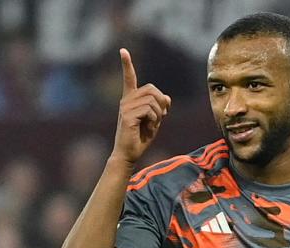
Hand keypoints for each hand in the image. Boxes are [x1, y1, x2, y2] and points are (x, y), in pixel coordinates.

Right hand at [111, 48, 171, 166]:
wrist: (129, 154)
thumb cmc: (140, 138)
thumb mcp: (154, 120)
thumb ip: (160, 108)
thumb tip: (167, 97)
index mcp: (131, 99)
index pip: (129, 78)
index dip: (126, 64)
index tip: (122, 50)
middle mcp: (126, 100)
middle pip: (152, 89)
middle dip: (162, 102)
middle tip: (161, 116)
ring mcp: (125, 107)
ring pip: (153, 100)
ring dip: (159, 114)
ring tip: (152, 125)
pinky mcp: (128, 115)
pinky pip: (150, 110)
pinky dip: (155, 120)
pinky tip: (148, 128)